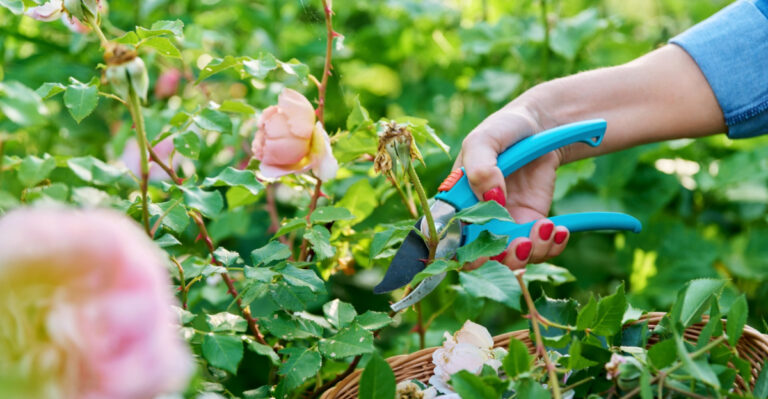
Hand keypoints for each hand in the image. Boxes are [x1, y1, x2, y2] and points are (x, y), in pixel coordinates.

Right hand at [454, 105, 568, 269]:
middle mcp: (477, 219)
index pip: (450, 240)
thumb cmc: (504, 129)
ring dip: (532, 251)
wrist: (540, 126)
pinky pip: (539, 248)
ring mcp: (505, 225)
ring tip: (547, 227)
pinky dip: (551, 245)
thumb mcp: (484, 140)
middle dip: (504, 258)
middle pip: (481, 258)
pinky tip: (559, 228)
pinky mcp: (530, 225)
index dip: (465, 254)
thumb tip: (491, 198)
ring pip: (513, 259)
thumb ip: (480, 168)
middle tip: (522, 243)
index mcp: (457, 202)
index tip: (486, 251)